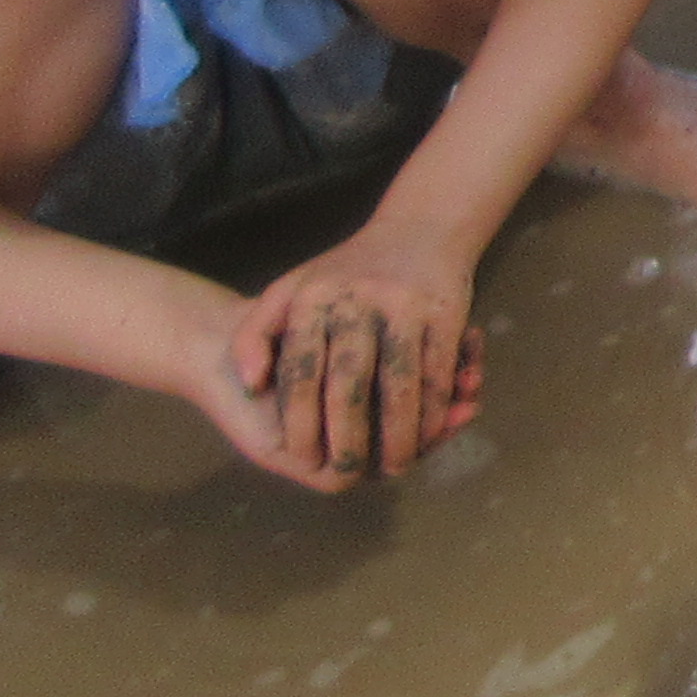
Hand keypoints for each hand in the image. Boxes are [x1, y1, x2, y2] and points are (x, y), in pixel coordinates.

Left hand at [230, 240, 484, 484]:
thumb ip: (254, 334)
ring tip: (396, 466)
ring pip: (401, 385)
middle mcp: (357, 300)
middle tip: (348, 469)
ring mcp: (405, 306)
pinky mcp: (446, 312)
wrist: (422, 227)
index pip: (300, 371)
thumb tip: (250, 386)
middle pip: (349, 385)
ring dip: (401, 433)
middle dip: (349, 436)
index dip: (300, 419)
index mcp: (312, 298)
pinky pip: (438, 372)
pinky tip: (432, 433)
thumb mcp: (289, 289)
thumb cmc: (346, 270)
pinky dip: (436, 409)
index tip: (299, 457)